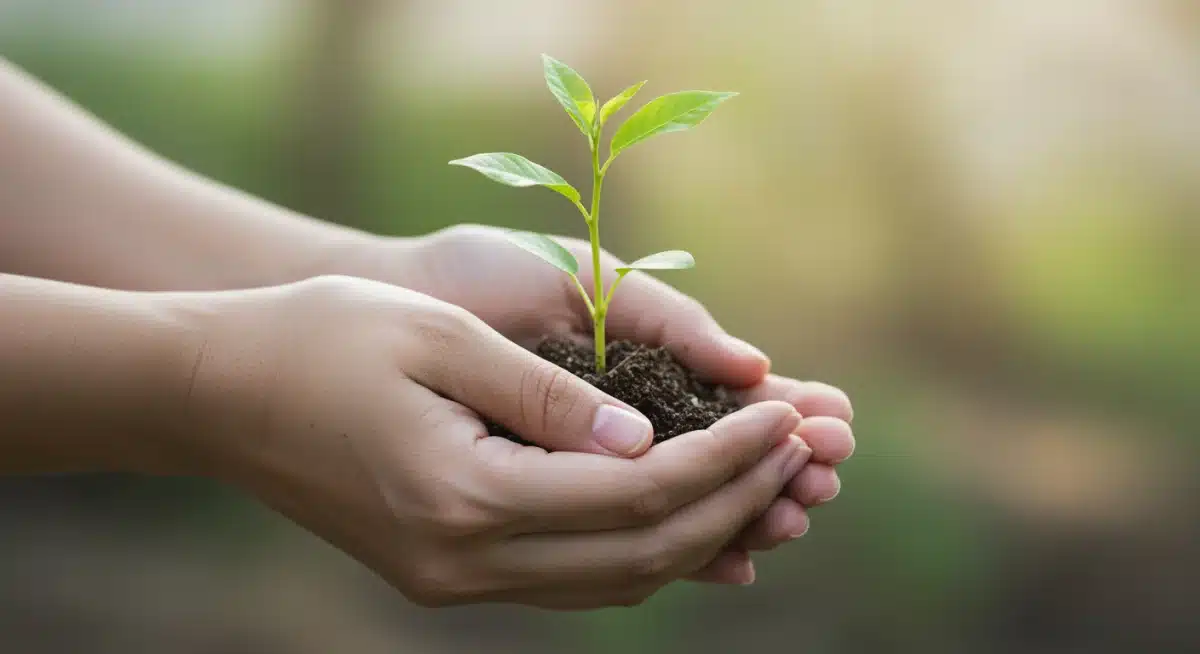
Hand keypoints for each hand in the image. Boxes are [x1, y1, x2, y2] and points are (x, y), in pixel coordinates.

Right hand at [362, 225, 855, 583]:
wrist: (219, 396)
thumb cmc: (324, 340)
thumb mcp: (441, 340)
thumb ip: (548, 396)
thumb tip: (646, 439)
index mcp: (465, 495)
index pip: (637, 492)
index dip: (725, 457)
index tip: (787, 413)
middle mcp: (464, 561)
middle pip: (638, 552)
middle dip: (732, 500)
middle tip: (798, 448)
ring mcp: (453, 579)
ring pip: (611, 578)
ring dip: (695, 532)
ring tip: (759, 478)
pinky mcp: (446, 572)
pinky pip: (569, 577)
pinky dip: (636, 547)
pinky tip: (678, 508)